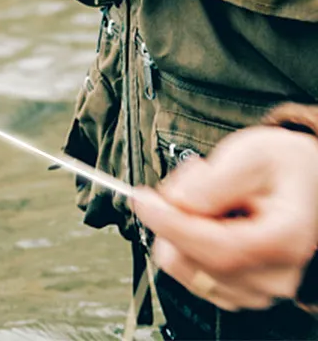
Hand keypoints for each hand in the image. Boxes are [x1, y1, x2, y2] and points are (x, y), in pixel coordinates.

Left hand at [132, 126, 317, 310]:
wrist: (302, 179)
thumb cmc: (280, 165)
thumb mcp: (251, 154)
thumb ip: (215, 181)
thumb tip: (177, 203)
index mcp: (287, 239)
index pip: (221, 249)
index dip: (173, 226)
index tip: (142, 200)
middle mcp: (277, 274)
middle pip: (200, 262)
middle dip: (175, 217)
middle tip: (191, 176)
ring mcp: (260, 288)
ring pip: (189, 271)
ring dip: (178, 229)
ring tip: (204, 193)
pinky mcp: (240, 289)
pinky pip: (191, 275)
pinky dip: (183, 244)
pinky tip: (202, 216)